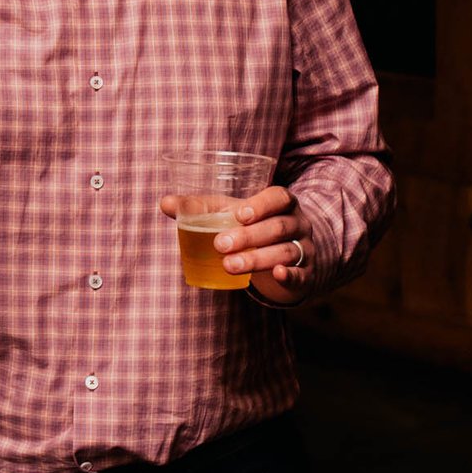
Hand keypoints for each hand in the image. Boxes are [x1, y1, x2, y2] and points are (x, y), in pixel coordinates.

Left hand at [159, 184, 310, 304]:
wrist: (292, 255)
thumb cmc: (256, 227)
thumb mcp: (234, 214)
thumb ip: (203, 208)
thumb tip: (164, 203)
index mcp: (282, 203)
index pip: (279, 197)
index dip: (262, 204)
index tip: (240, 214)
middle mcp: (297, 223)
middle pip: (277, 227)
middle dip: (248, 236)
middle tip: (220, 245)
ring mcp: (304, 249)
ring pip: (285, 252)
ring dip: (257, 258)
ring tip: (229, 265)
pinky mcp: (306, 274)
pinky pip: (301, 274)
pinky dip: (290, 275)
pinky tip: (278, 274)